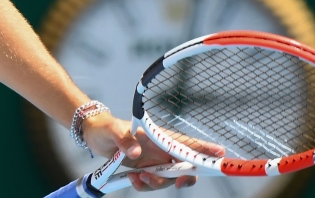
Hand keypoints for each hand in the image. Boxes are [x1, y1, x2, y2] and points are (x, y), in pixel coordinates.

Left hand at [83, 114, 198, 191]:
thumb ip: (124, 140)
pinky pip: (152, 185)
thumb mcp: (112, 131)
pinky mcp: (144, 171)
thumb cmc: (106, 128)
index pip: (185, 143)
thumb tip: (136, 152)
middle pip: (185, 166)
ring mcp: (154, 162)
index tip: (220, 154)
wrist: (94, 135)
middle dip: (186, 177)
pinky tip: (132, 179)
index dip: (204, 149)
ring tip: (139, 177)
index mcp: (158, 137)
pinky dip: (144, 186)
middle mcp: (160, 150)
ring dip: (157, 183)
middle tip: (178, 183)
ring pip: (168, 179)